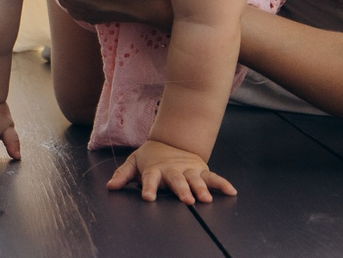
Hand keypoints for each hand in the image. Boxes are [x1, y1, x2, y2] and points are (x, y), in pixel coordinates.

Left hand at [107, 139, 233, 203]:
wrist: (172, 140)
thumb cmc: (151, 156)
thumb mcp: (134, 162)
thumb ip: (123, 174)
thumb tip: (110, 186)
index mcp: (155, 169)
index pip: (149, 179)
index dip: (148, 187)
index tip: (147, 196)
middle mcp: (172, 170)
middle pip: (176, 180)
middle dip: (182, 190)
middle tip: (186, 201)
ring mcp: (188, 170)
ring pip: (195, 179)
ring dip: (201, 189)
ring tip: (205, 199)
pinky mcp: (201, 170)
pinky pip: (213, 177)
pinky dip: (222, 184)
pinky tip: (231, 191)